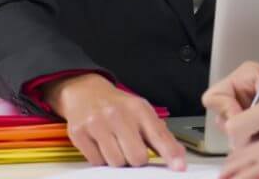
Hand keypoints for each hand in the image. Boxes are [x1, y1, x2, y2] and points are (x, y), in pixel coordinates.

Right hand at [45, 73, 186, 170]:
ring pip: (116, 162)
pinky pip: (97, 162)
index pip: (158, 135)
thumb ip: (160, 135)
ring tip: (116, 144)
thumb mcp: (141, 112)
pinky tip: (102, 144)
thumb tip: (178, 156)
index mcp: (138, 109)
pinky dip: (102, 159)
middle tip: (133, 149)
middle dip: (137, 159)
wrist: (85, 92)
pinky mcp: (79, 133)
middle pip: (137, 157)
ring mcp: (97, 124)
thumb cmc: (118, 106)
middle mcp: (117, 115)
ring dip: (119, 159)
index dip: (170, 153)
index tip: (179, 167)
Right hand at [202, 60, 258, 147]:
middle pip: (223, 116)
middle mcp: (247, 89)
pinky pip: (247, 137)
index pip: (213, 97)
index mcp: (246, 75)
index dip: (227, 112)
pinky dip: (257, 141)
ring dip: (250, 136)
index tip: (245, 117)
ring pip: (235, 130)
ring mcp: (254, 107)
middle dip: (239, 128)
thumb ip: (238, 124)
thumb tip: (229, 136)